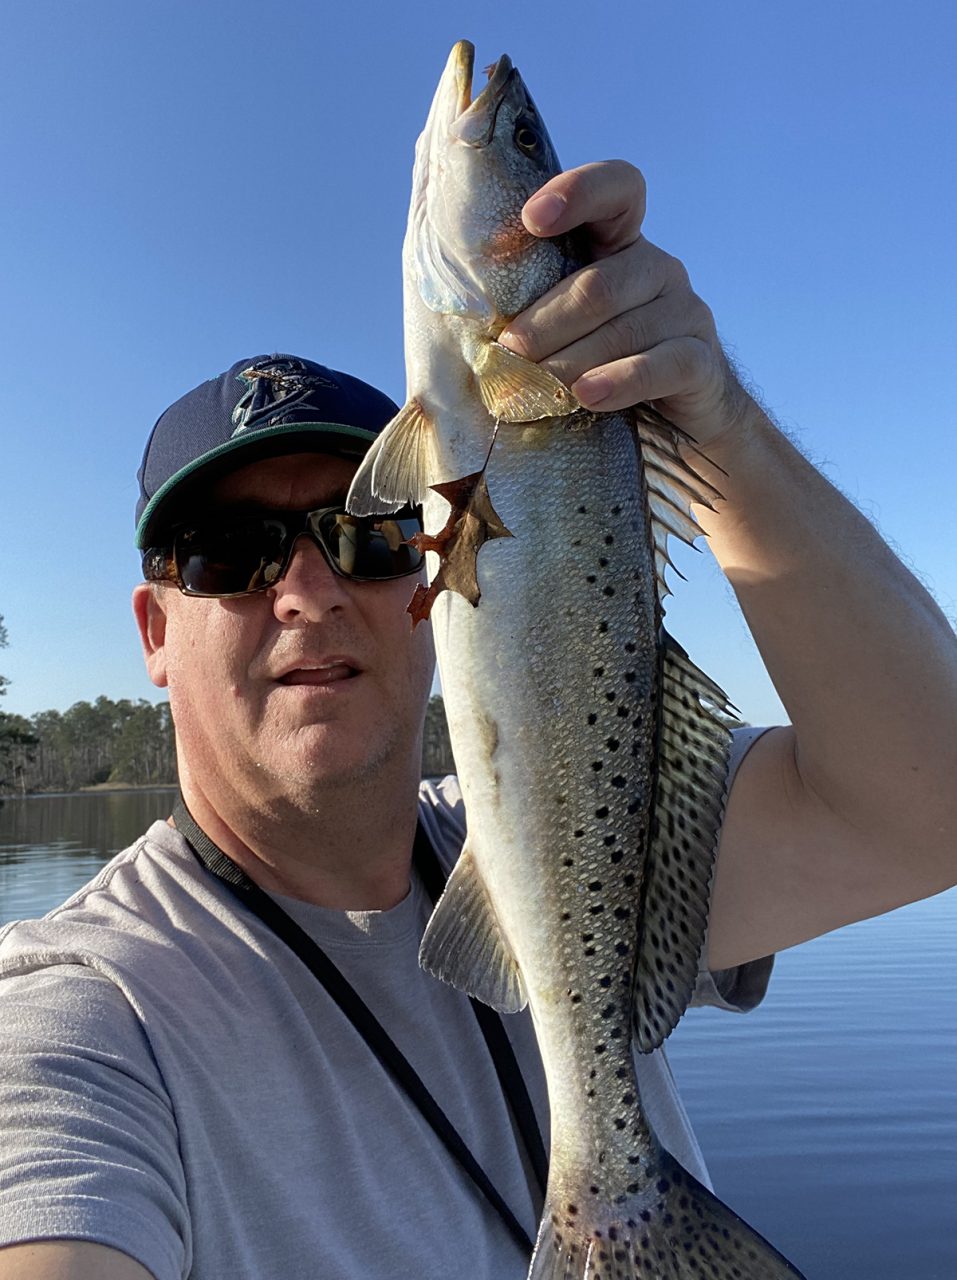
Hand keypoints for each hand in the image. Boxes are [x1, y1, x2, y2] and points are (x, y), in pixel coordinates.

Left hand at [498, 160, 756, 450]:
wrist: (673, 428)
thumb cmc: (595, 372)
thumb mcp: (560, 333)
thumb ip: (525, 310)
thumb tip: (449, 314)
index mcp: (619, 246)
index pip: (617, 190)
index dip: (579, 193)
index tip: (531, 219)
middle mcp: (656, 269)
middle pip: (600, 283)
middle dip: (546, 320)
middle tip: (507, 353)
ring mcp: (685, 312)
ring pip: (624, 328)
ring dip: (571, 360)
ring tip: (535, 388)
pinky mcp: (700, 361)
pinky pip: (660, 365)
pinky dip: (620, 381)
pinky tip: (588, 396)